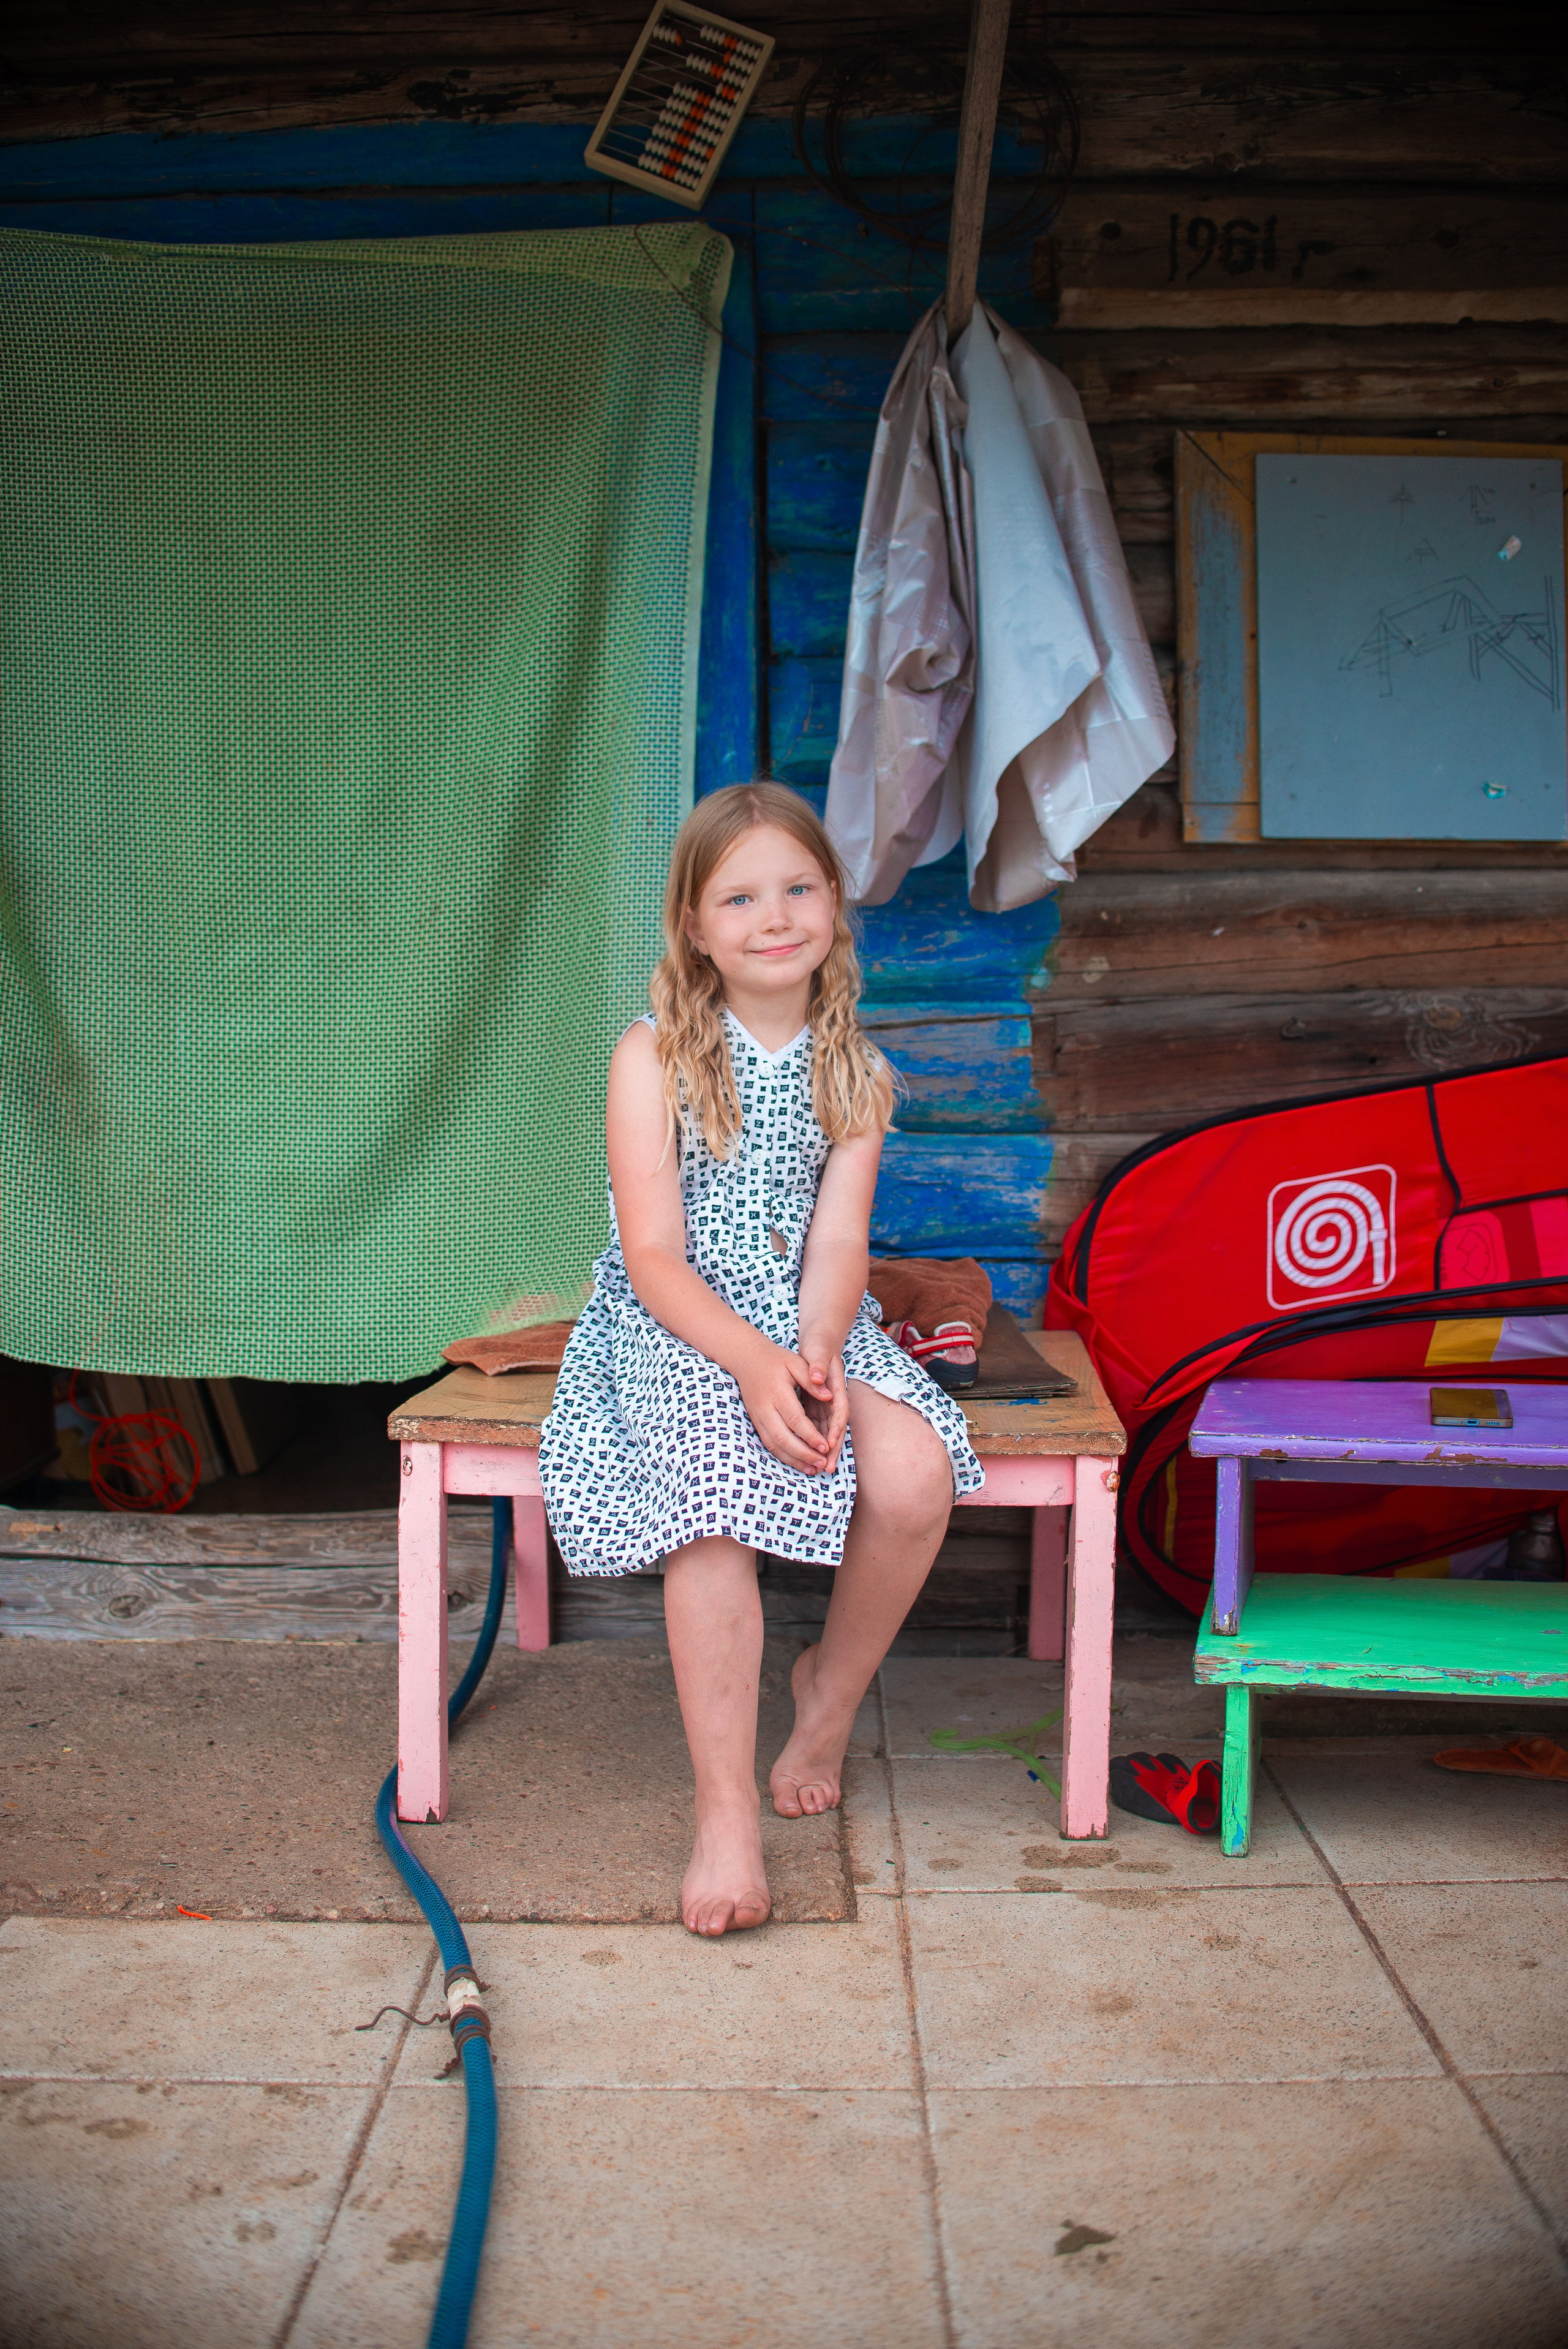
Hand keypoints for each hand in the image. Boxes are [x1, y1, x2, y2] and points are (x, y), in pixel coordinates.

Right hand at [736, 1342, 834, 1473]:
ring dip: (793, 1459)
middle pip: (783, 1437)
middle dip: (803, 1453)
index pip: (795, 1419)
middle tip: (822, 1462)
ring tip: (812, 1468)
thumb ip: (812, 1380)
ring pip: (774, 1444)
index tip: (826, 1447)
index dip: (810, 1435)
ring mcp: (758, 1416)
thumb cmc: (776, 1360)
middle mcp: (765, 1407)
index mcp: (777, 1392)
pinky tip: (797, 1462)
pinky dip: (782, 1456)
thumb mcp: (796, 1362)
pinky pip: (768, 1443)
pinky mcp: (755, 1422)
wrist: (746, 1358)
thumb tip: (829, 1397)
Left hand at [796, 1350, 848, 1473]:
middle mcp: (834, 1399)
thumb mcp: (818, 1352)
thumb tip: (818, 1378)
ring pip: (826, 1431)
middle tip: (827, 1467)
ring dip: (824, 1450)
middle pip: (835, 1428)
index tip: (829, 1444)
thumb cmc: (818, 1346)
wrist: (819, 1341)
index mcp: (836, 1388)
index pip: (840, 1412)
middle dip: (832, 1448)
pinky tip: (808, 1455)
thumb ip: (818, 1365)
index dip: (835, 1429)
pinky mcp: (817, 1406)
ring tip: (819, 1469)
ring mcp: (826, 1405)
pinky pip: (817, 1427)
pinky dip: (814, 1441)